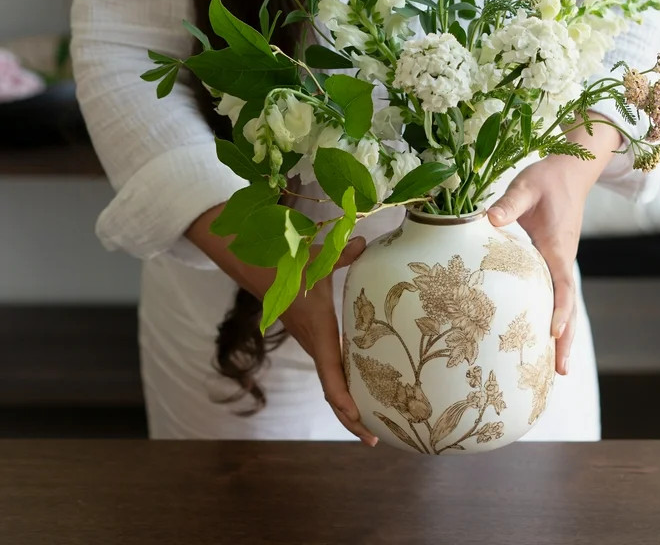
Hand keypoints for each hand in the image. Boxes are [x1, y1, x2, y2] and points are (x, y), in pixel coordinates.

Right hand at [187, 206, 377, 446]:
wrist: (262, 269)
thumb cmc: (291, 265)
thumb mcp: (317, 260)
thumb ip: (342, 254)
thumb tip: (362, 242)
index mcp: (318, 333)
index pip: (330, 375)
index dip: (343, 399)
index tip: (358, 418)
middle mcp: (314, 346)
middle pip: (332, 392)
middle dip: (350, 417)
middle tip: (373, 439)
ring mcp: (313, 346)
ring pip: (330, 385)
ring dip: (348, 407)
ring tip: (374, 426)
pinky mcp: (314, 342)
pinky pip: (330, 372)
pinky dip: (344, 389)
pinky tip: (364, 393)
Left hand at [487, 117, 621, 375]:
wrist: (570, 172)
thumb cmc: (547, 179)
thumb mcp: (526, 186)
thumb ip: (509, 204)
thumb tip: (490, 221)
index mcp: (557, 247)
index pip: (563, 285)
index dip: (560, 310)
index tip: (554, 333)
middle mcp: (562, 260)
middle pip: (567, 306)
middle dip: (565, 339)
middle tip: (559, 372)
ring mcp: (558, 263)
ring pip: (563, 304)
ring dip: (562, 335)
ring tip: (556, 369)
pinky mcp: (552, 261)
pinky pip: (555, 294)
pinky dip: (553, 317)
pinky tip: (541, 336)